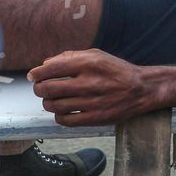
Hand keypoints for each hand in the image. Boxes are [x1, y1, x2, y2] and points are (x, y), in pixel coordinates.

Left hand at [29, 49, 158, 125]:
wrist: (141, 90)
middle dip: (39, 89)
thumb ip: (70, 57)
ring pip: (54, 106)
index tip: (33, 76)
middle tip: (40, 88)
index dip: (37, 73)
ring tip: (51, 100)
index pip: (51, 69)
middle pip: (49, 89)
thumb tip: (45, 64)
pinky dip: (58, 116)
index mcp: (88, 63)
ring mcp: (91, 102)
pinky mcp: (94, 118)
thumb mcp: (96, 55)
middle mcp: (89, 82)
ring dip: (47, 103)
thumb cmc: (117, 71)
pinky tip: (62, 111)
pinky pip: (65, 120)